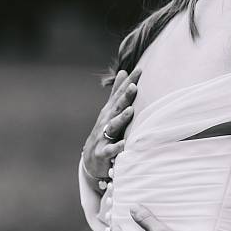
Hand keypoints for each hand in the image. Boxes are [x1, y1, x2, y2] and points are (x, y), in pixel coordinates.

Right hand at [82, 67, 140, 182]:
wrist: (91, 160)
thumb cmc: (104, 132)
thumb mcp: (111, 111)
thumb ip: (117, 92)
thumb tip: (124, 71)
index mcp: (110, 111)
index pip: (120, 94)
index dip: (129, 82)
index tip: (140, 69)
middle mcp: (106, 121)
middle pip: (116, 108)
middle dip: (124, 97)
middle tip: (134, 86)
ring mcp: (103, 137)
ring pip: (112, 127)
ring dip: (121, 119)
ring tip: (130, 111)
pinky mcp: (103, 153)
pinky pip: (110, 150)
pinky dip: (117, 147)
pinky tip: (124, 144)